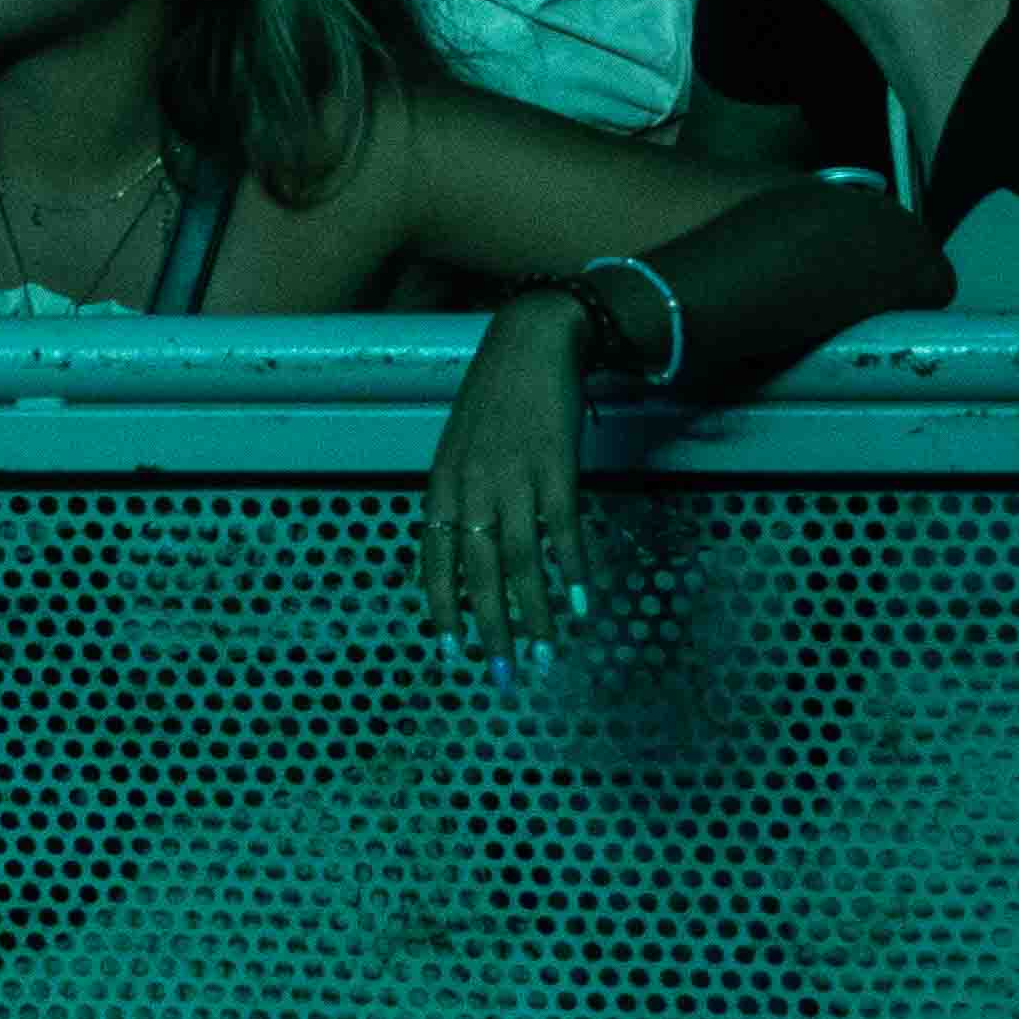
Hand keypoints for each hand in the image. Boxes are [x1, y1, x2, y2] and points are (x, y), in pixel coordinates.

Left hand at [415, 292, 598, 675]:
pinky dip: (572, 569)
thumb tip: (464, 550)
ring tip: (546, 654)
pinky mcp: (555, 466)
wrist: (531, 343)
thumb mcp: (460, 449)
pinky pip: (562, 529)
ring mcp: (513, 477)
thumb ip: (459, 498)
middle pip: (478, 571)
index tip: (452, 653)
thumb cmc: (495, 401)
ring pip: (520, 560)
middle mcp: (472, 486)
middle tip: (502, 675)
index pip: (435, 559)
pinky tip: (583, 603)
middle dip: (489, 628)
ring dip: (534, 613)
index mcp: (443, 484)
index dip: (443, 607)